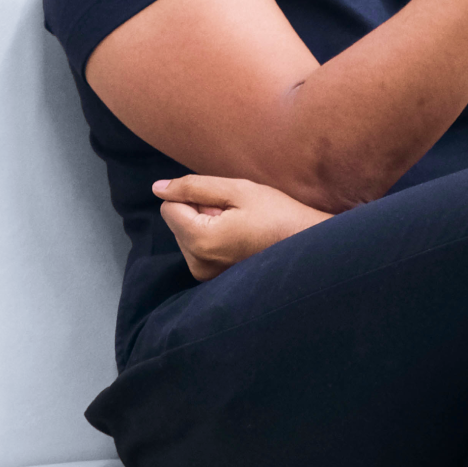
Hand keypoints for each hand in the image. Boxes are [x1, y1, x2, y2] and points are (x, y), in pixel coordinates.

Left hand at [153, 173, 330, 280]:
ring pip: (186, 234)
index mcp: (201, 241)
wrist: (309, 245)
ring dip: (206, 225)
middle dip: (200, 212)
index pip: (169, 207)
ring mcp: (205, 275)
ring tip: (240, 227)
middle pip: (177, 222)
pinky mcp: (212, 279)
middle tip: (236, 215)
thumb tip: (158, 188)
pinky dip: (212, 238)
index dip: (195, 197)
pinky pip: (198, 248)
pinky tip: (239, 239)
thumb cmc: (277, 213)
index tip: (224, 203)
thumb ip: (193, 186)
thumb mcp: (237, 190)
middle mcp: (197, 264)